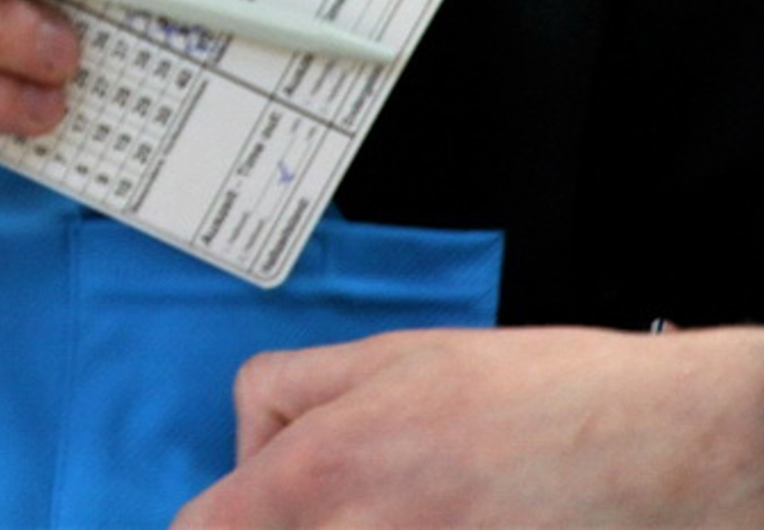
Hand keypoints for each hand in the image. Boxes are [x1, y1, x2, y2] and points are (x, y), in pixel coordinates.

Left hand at [174, 326, 763, 527]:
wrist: (663, 448)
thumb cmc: (542, 397)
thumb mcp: (391, 355)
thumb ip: (291, 393)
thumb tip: (248, 438)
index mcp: (321, 471)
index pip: (204, 529)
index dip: (212, 521)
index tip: (234, 513)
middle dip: (285, 520)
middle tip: (341, 493)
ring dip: (347, 526)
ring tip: (413, 499)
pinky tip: (454, 517)